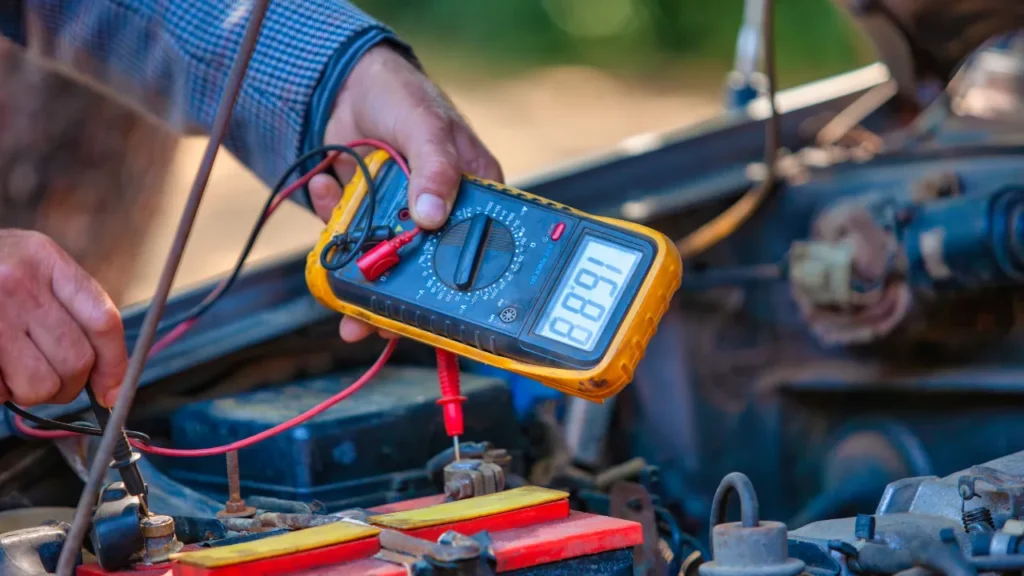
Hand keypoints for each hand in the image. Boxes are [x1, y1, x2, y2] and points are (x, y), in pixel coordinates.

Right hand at [0, 230, 126, 406]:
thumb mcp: (29, 265)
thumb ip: (68, 306)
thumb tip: (108, 379)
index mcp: (44, 259)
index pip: (102, 320)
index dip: (116, 364)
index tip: (113, 390)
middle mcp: (16, 282)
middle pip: (76, 360)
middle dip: (70, 385)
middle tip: (54, 381)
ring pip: (40, 384)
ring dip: (33, 392)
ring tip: (15, 373)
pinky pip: (0, 392)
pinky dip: (0, 392)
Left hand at [310, 44, 502, 342]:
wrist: (346, 81)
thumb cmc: (403, 97)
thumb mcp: (425, 126)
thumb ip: (434, 167)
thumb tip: (432, 216)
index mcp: (473, 198)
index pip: (474, 250)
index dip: (456, 287)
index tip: (434, 316)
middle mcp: (440, 216)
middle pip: (425, 270)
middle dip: (399, 301)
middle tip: (376, 324)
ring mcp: (399, 218)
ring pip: (384, 262)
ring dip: (359, 280)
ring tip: (339, 297)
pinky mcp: (364, 215)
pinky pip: (348, 236)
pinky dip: (331, 225)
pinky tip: (323, 187)